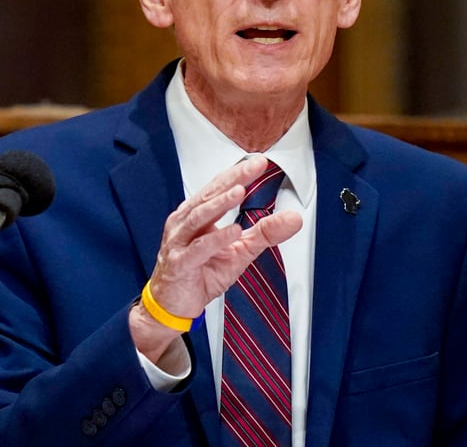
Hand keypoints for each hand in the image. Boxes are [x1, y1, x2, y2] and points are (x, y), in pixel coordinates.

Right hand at [130, 154, 301, 361]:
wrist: (172, 304)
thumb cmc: (200, 274)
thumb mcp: (239, 252)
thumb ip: (264, 233)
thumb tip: (294, 218)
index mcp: (196, 215)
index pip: (217, 188)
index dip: (237, 174)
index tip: (260, 162)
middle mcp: (184, 223)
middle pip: (209, 196)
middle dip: (232, 180)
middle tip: (253, 167)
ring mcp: (179, 242)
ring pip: (199, 217)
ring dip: (220, 203)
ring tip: (240, 191)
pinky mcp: (179, 263)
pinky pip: (198, 248)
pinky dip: (216, 239)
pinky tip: (233, 231)